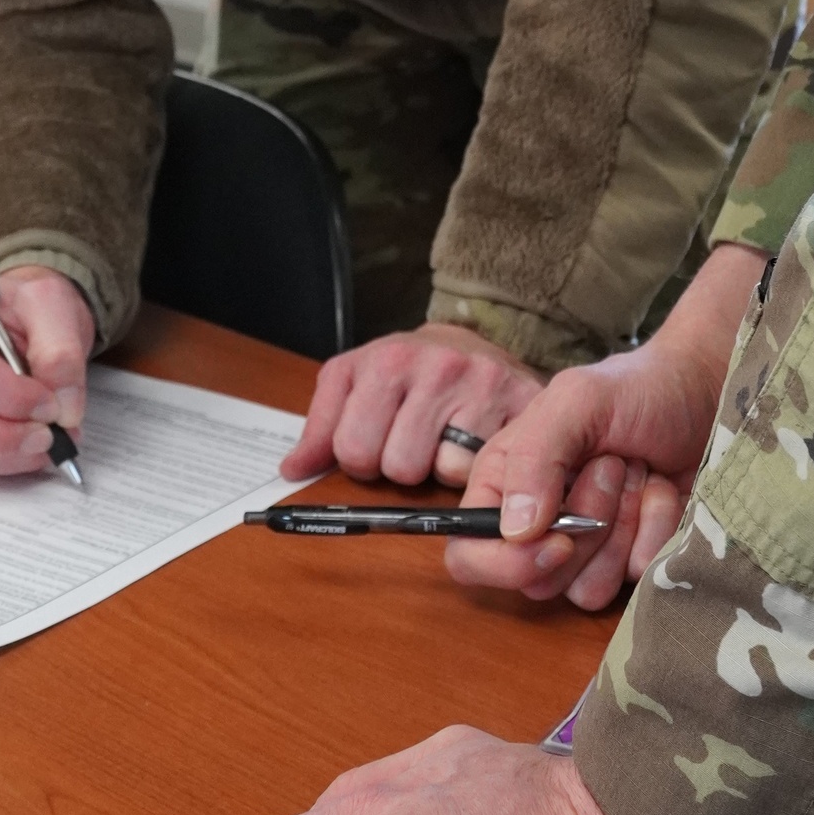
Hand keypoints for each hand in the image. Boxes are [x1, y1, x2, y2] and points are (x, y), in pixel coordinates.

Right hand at [0, 265, 93, 477]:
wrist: (19, 320)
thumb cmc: (26, 308)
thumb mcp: (52, 305)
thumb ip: (61, 352)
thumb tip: (63, 409)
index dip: (10, 395)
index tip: (51, 405)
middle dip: (0, 435)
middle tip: (48, 436)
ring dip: (3, 454)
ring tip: (46, 442)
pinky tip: (27, 448)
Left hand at [279, 322, 541, 490]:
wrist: (470, 342)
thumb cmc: (407, 371)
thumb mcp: (354, 382)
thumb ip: (320, 428)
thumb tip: (292, 472)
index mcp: (386, 360)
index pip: (353, 450)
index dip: (361, 459)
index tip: (375, 442)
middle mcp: (437, 365)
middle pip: (400, 467)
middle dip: (402, 466)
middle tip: (413, 442)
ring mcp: (483, 382)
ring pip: (445, 472)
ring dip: (441, 470)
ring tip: (444, 441)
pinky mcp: (521, 401)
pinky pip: (488, 468)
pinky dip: (479, 466)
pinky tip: (474, 442)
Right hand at [447, 244, 766, 608]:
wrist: (709, 392)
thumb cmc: (638, 387)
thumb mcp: (578, 399)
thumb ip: (536, 456)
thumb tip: (513, 530)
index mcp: (505, 485)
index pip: (468, 555)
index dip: (504, 563)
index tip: (555, 539)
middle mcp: (539, 526)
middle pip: (536, 579)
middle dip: (583, 528)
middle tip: (612, 465)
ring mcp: (589, 549)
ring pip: (586, 589)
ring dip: (622, 529)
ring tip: (639, 473)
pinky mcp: (634, 560)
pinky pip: (635, 579)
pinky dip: (656, 531)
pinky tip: (664, 491)